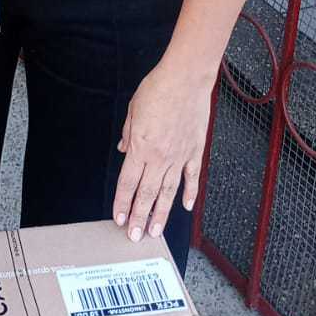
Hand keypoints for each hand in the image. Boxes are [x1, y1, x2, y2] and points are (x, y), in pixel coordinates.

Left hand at [112, 57, 212, 243]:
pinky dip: (189, 193)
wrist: (186, 78)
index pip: (128, 183)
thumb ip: (128, 134)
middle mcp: (160, 156)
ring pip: (169, 192)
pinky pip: (192, 177)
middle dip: (139, 217)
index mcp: (141, 146)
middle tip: (135, 237)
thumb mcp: (133, 109)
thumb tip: (124, 150)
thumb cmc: (158, 88)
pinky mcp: (195, 150)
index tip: (119, 219)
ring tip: (155, 230)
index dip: (122, 203)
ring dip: (161, 213)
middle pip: (147, 193)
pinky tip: (185, 207)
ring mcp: (180, 155)